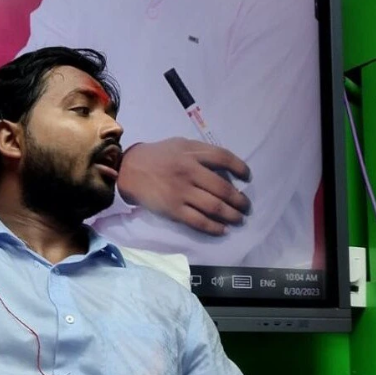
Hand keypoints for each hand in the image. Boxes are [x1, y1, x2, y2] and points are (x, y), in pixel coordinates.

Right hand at [117, 138, 250, 235]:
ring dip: (231, 215)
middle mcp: (189, 171)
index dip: (240, 168)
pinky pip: (198, 221)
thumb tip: (225, 168)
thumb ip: (200, 152)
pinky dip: (214, 227)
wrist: (128, 170)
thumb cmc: (157, 156)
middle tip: (246, 206)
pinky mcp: (173, 209)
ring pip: (214, 207)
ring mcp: (181, 192)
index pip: (224, 158)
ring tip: (239, 219)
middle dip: (240, 200)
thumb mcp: (179, 145)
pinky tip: (222, 230)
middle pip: (223, 188)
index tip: (247, 178)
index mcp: (191, 152)